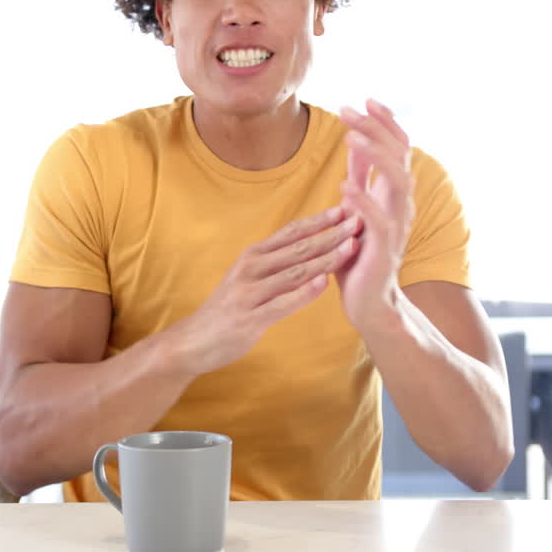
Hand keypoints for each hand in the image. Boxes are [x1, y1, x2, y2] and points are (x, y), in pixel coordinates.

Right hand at [165, 206, 360, 376]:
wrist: (193, 341)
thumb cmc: (229, 309)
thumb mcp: (250, 278)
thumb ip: (276, 264)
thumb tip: (309, 249)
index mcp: (253, 256)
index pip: (291, 232)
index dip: (319, 220)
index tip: (345, 209)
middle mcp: (250, 268)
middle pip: (298, 248)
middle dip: (330, 235)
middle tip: (358, 222)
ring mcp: (248, 292)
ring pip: (294, 272)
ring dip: (325, 259)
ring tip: (350, 248)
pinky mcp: (249, 317)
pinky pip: (281, 302)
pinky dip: (303, 292)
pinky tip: (323, 284)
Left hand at [336, 99, 414, 328]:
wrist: (369, 304)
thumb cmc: (358, 255)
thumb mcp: (357, 208)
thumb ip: (359, 176)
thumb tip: (355, 139)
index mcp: (394, 194)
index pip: (398, 148)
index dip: (385, 122)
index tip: (366, 100)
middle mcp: (401, 206)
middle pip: (401, 156)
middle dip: (377, 129)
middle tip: (352, 109)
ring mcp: (396, 227)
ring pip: (399, 182)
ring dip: (377, 156)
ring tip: (353, 136)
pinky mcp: (384, 250)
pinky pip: (379, 221)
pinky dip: (364, 201)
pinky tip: (345, 186)